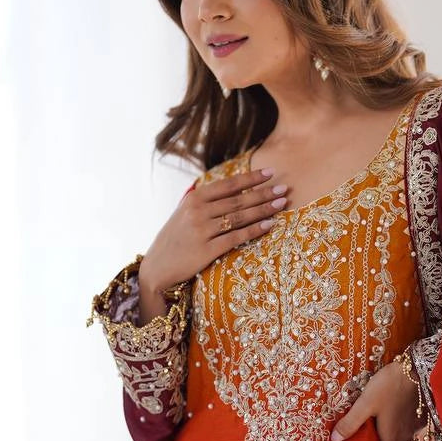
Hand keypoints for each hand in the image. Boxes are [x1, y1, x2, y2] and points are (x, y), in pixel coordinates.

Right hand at [138, 167, 286, 318]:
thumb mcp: (185, 213)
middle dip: (264, 193)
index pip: (228, 184)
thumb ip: (206, 201)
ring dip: (263, 209)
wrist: (157, 267)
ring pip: (239, 217)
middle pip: (238, 200)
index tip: (271, 173)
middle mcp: (197, 211)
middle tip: (284, 189)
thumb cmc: (175, 239)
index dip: (251, 178)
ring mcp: (202, 230)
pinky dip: (254, 230)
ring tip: (281, 204)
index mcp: (194, 198)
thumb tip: (234, 188)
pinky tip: (269, 225)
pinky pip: (236, 237)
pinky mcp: (206, 250)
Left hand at [330, 359, 424, 440]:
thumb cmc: (389, 386)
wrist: (419, 368)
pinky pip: (412, 433)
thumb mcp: (365, 403)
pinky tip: (399, 424)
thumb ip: (350, 422)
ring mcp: (416, 428)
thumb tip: (334, 440)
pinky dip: (405, 434)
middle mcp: (407, 439)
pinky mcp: (422, 417)